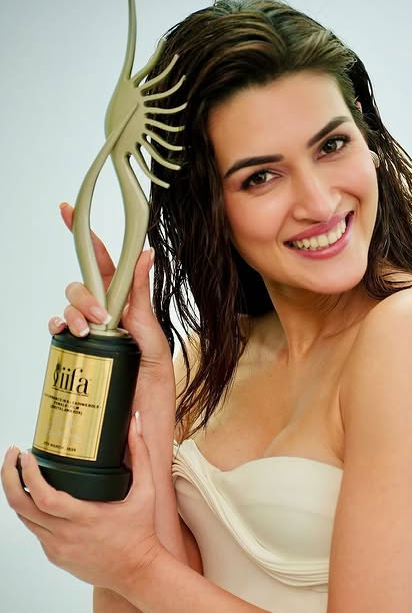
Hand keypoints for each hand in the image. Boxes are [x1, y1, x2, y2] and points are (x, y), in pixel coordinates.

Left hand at [1, 414, 163, 593]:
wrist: (138, 571)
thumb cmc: (141, 531)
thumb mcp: (146, 491)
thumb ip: (141, 455)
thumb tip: (135, 423)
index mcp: (85, 517)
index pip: (44, 497)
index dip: (28, 475)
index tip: (26, 455)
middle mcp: (66, 535)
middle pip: (21, 507)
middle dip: (9, 477)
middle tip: (12, 456)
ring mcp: (57, 548)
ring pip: (24, 518)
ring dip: (17, 493)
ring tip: (20, 472)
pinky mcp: (55, 556)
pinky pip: (35, 531)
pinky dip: (32, 512)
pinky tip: (38, 498)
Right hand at [50, 202, 171, 375]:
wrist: (144, 402)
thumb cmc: (152, 365)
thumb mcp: (150, 326)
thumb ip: (140, 292)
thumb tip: (146, 253)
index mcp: (122, 298)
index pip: (101, 261)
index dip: (85, 237)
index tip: (68, 210)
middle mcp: (104, 310)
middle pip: (80, 286)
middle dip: (85, 298)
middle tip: (100, 317)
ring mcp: (90, 328)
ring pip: (68, 308)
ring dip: (74, 317)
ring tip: (88, 333)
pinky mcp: (79, 348)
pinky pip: (59, 330)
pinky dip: (58, 329)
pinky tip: (66, 335)